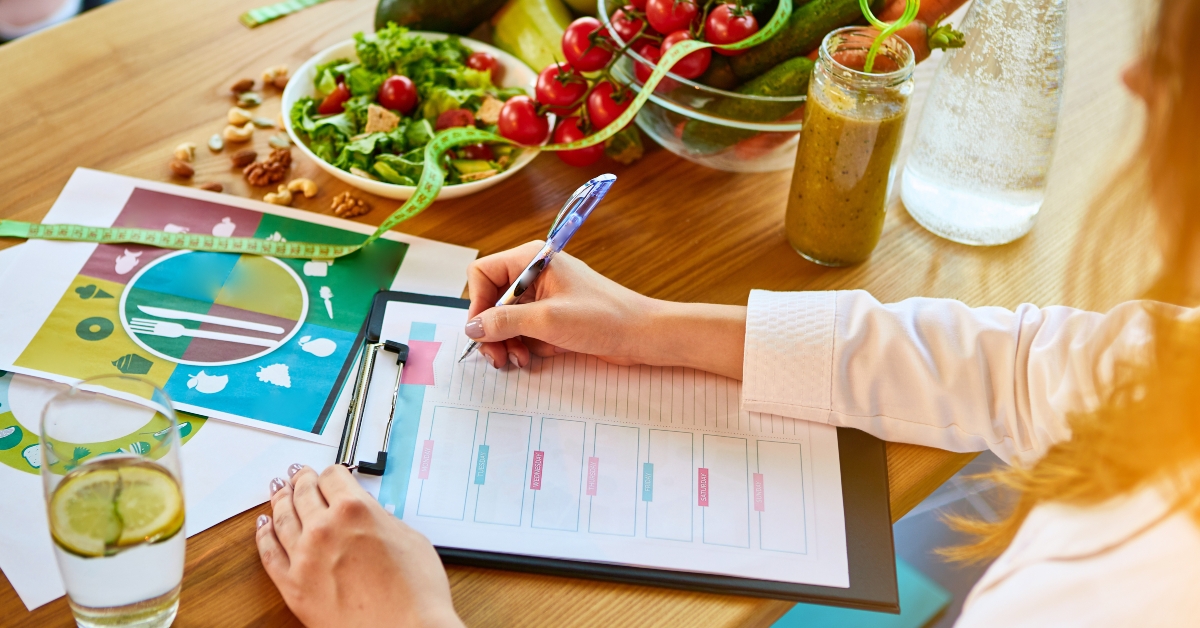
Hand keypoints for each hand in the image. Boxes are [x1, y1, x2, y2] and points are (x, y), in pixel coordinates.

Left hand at [256, 465, 462, 627]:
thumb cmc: (415, 592)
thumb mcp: (409, 538)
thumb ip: (382, 519)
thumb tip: (369, 516)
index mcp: (355, 510)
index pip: (333, 477)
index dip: (332, 473)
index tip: (330, 475)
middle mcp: (324, 528)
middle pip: (303, 493)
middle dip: (301, 480)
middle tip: (297, 475)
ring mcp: (304, 557)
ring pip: (282, 518)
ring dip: (279, 500)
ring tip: (277, 492)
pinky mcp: (292, 586)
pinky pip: (269, 553)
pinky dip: (264, 535)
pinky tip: (264, 526)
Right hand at [465, 241, 746, 379]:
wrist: (643, 335)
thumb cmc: (603, 317)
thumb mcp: (547, 320)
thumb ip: (504, 322)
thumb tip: (472, 328)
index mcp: (532, 260)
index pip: (483, 274)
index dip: (478, 304)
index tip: (482, 333)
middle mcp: (534, 275)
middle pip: (492, 301)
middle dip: (492, 331)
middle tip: (497, 358)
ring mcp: (545, 297)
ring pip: (507, 320)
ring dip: (507, 343)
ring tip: (518, 361)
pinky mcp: (554, 317)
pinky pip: (525, 331)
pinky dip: (524, 346)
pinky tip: (531, 360)